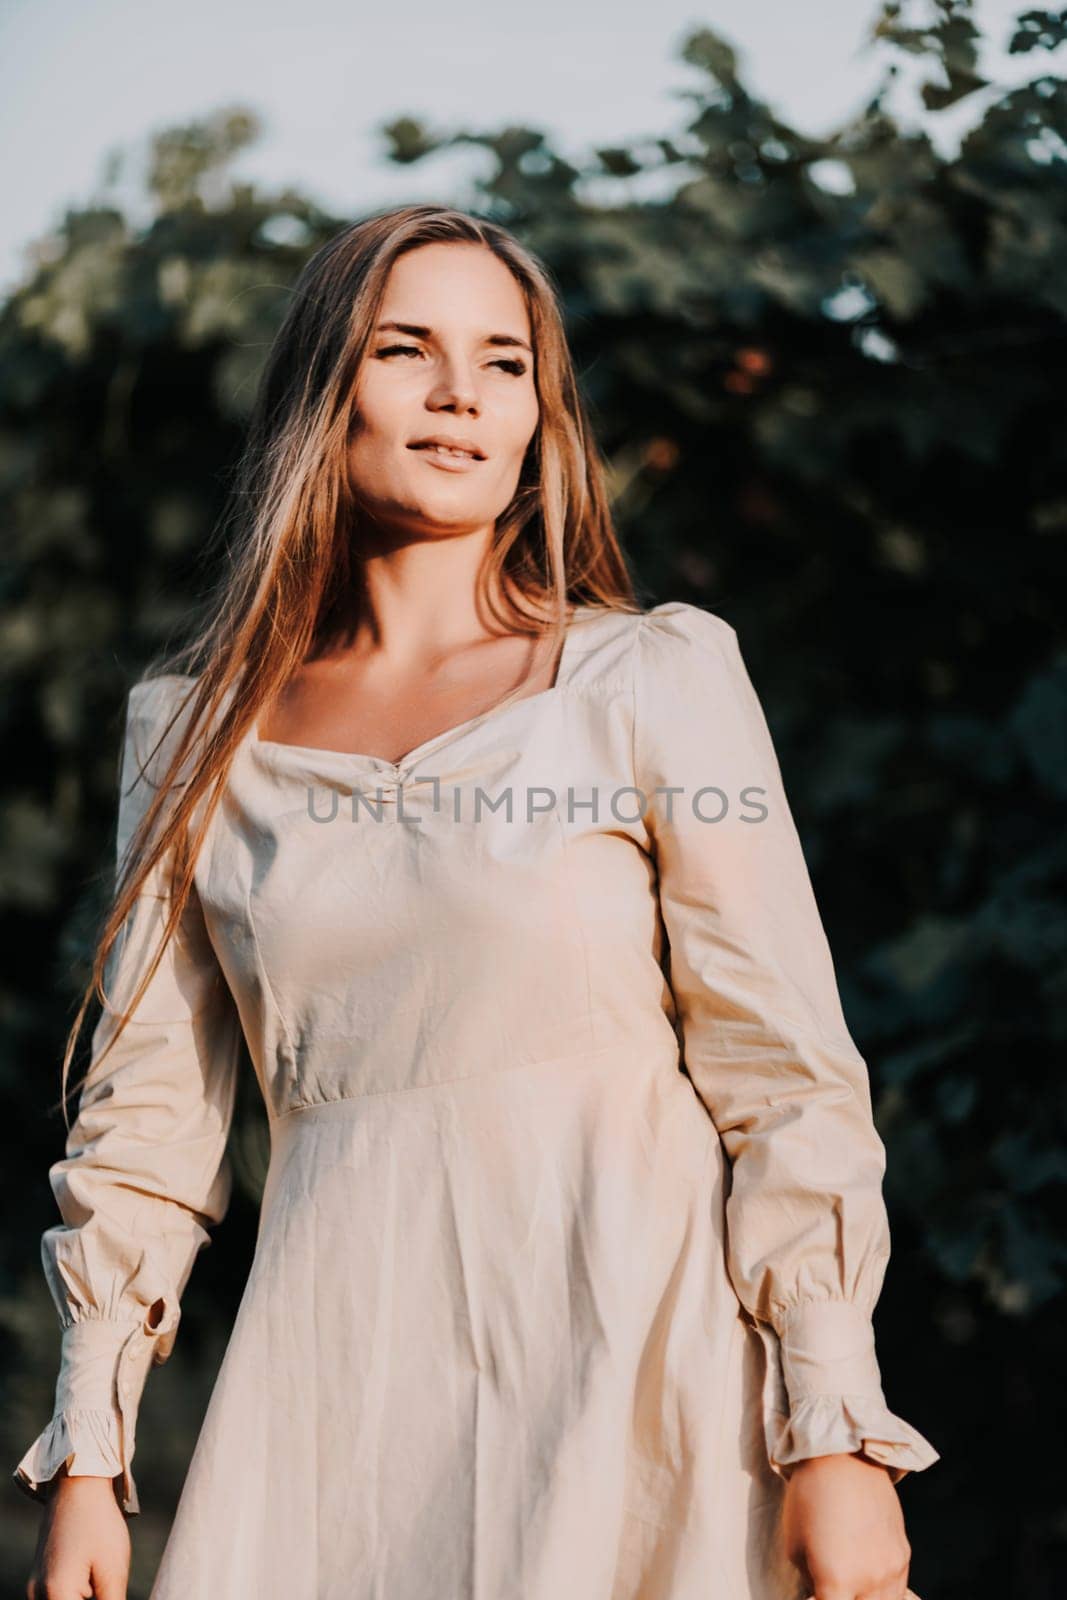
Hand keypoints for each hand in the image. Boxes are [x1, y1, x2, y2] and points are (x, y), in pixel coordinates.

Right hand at [25, 1466, 130, 1599]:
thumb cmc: (99, 1524)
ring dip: (87, 1598)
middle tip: (108, 1586)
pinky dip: (79, 1595)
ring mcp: (36, 1589)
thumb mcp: (113, 1572)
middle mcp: (37, 1598)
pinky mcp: (41, 1580)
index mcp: (55, 1598)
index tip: (110, 1593)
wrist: (78, 1484)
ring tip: (102, 1580)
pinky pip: (60, 1599)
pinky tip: (95, 1580)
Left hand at [782, 1451, 912, 1599]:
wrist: (842, 1457)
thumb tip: (820, 1595)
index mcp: (837, 1582)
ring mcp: (893, 1569)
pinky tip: (866, 1577)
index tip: (815, 1597)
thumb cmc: (808, 1498)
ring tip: (850, 1587)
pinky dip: (882, 1592)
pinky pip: (897, 1589)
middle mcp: (870, 1581)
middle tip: (833, 1590)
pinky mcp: (904, 1554)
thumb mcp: (795, 1547)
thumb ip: (811, 1583)